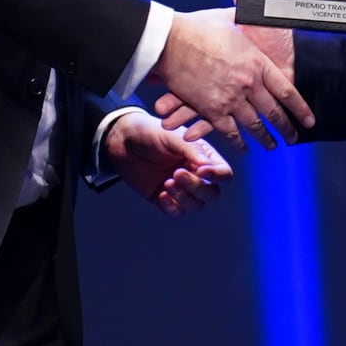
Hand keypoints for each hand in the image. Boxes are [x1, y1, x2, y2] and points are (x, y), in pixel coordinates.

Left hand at [102, 113, 230, 214]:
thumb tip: (207, 165)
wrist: (122, 141)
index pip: (223, 173)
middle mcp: (196, 176)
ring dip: (184, 197)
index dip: (217, 176)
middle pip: (212, 194)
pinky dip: (172, 207)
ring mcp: (181, 190)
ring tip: (167, 182)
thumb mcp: (171, 135)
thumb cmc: (150, 132)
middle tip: (177, 173)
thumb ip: (190, 149)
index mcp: (204, 158)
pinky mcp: (165, 200)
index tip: (202, 170)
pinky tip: (160, 194)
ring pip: (196, 206)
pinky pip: (177, 213)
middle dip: (197, 187)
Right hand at [158, 0, 294, 139]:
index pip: (286, 91)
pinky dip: (237, 141)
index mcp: (257, 62)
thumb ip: (249, 13)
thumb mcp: (232, 16)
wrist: (171, 41)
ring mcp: (231, 99)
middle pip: (273, 112)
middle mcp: (248, 84)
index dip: (299, 108)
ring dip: (264, 138)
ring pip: (254, 125)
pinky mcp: (211, 109)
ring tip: (272, 146)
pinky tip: (243, 147)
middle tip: (293, 138)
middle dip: (286, 128)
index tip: (308, 120)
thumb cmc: (199, 26)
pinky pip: (229, 131)